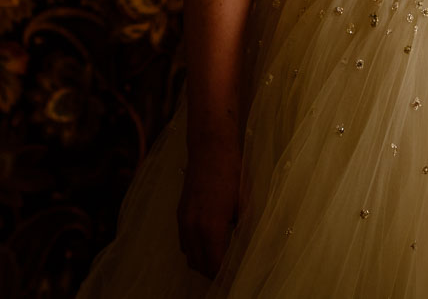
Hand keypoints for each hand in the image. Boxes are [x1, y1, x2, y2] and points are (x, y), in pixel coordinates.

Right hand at [177, 136, 241, 277]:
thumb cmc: (232, 173)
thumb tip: (246, 248)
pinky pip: (184, 242)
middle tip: (230, 273)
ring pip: (189, 255)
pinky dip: (195, 249)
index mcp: (211, 226)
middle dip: (214, 272)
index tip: (236, 277)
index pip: (215, 265)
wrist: (210, 148)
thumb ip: (244, 229)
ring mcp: (184, 220)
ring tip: (221, 260)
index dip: (226, 275)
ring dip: (203, 262)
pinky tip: (210, 243)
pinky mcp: (180, 214)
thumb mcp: (245, 202)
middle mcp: (193, 227)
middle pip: (200, 265)